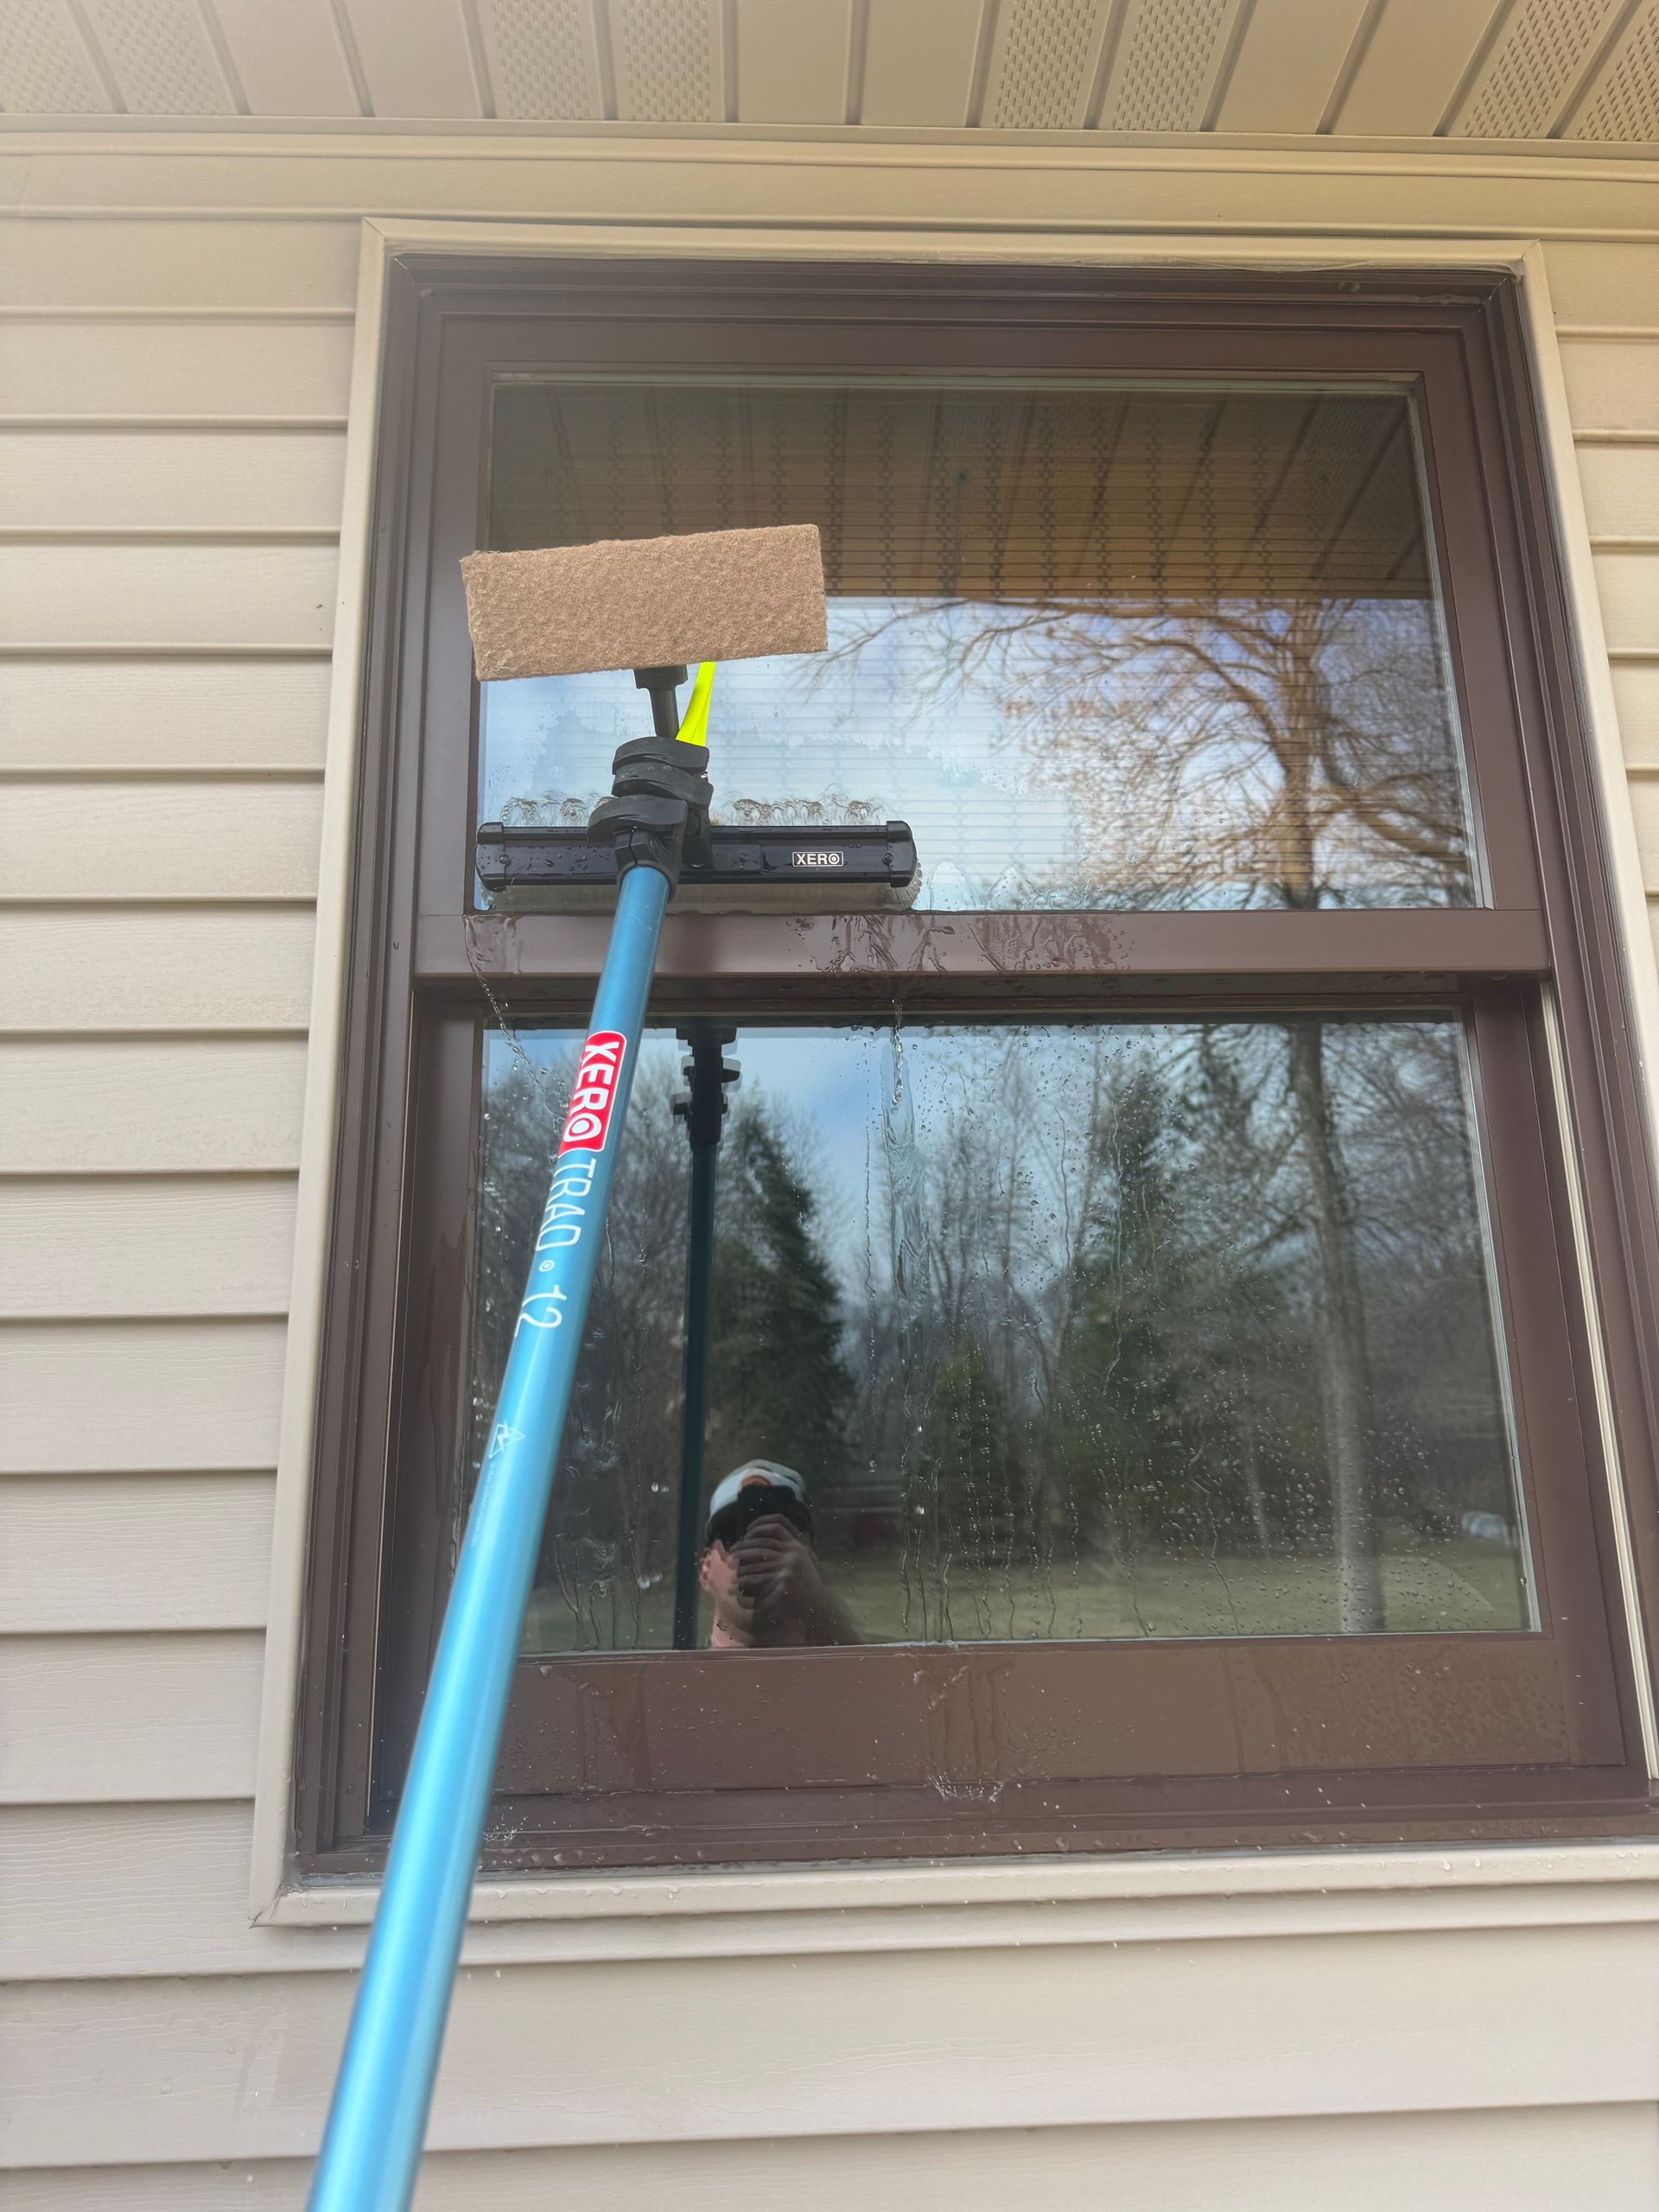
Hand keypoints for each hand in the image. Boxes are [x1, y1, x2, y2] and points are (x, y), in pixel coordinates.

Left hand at [733, 1516, 856, 1645]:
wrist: (817, 1607)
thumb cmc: (805, 1587)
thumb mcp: (800, 1563)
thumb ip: (784, 1551)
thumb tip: (756, 1542)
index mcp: (797, 1545)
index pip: (777, 1525)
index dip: (760, 1525)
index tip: (746, 1531)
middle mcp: (793, 1553)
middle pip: (761, 1545)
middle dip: (743, 1548)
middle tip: (731, 1554)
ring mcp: (789, 1568)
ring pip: (755, 1564)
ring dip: (740, 1568)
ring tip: (730, 1571)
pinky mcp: (783, 1582)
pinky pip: (757, 1580)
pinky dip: (744, 1583)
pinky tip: (737, 1586)